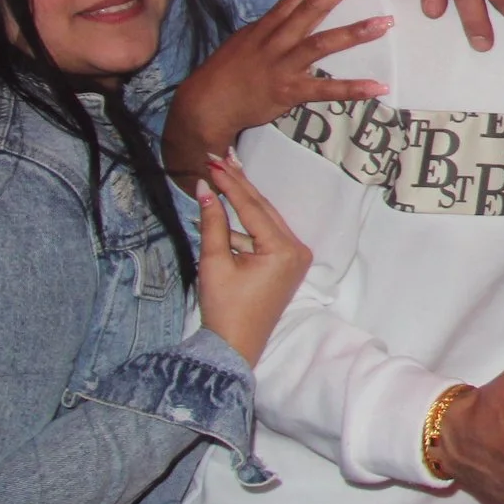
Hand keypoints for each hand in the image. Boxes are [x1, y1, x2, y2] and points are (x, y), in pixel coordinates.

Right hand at [165, 0, 389, 178]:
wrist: (204, 105)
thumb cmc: (229, 70)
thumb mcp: (250, 39)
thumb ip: (275, 25)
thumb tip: (293, 9)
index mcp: (271, 23)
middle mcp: (278, 38)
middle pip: (314, 4)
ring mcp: (283, 63)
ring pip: (321, 43)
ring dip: (355, 32)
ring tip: (387, 23)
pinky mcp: (288, 90)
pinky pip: (324, 89)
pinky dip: (352, 88)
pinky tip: (378, 86)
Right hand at [193, 155, 311, 364]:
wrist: (235, 346)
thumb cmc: (224, 309)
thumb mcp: (214, 263)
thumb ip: (213, 224)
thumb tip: (205, 190)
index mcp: (284, 250)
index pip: (254, 207)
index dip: (231, 183)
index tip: (213, 162)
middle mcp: (297, 250)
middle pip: (264, 209)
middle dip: (240, 184)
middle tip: (220, 157)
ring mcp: (295, 258)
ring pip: (265, 220)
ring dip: (242, 202)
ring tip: (221, 174)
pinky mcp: (287, 265)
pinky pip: (265, 236)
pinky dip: (245, 226)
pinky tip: (224, 210)